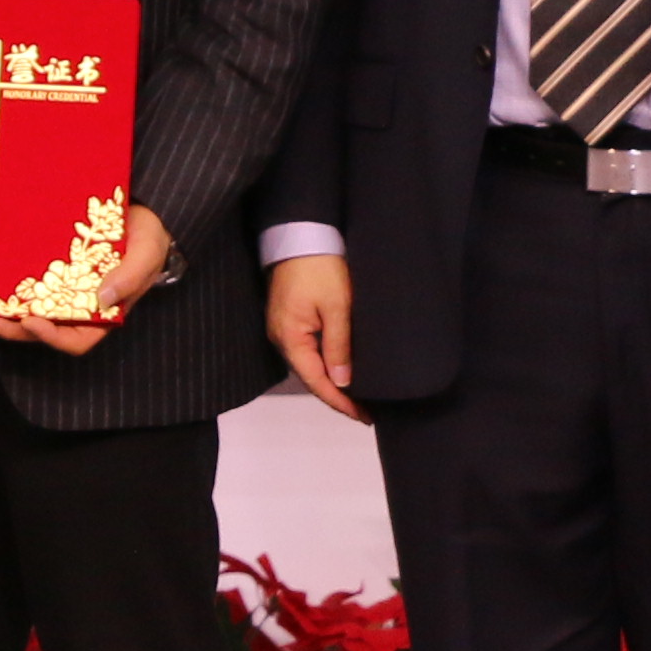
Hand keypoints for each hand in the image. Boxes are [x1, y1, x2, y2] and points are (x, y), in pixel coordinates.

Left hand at [0, 198, 174, 353]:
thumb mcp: (146, 255)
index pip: (76, 340)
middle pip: (46, 329)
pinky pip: (31, 283)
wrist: (142, 211)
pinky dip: (12, 287)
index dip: (52, 337)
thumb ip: (130, 277)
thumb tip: (103, 297)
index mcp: (104, 314)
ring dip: (7, 315)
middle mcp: (80, 307)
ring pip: (32, 310)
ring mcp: (65, 289)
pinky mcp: (54, 269)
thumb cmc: (149, 238)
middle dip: (16, 330)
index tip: (32, 322)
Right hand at [265, 252, 359, 419]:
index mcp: (290, 338)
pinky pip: (309, 350)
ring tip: (360, 394)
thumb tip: (343, 381)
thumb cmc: (318, 266)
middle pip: (312, 377)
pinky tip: (343, 368)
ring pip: (311, 364)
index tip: (364, 416)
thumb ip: (339, 346)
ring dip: (334, 381)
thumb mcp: (336, 307)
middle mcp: (282, 338)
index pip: (317, 382)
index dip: (341, 403)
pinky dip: (327, 363)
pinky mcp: (290, 318)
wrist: (301, 234)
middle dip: (339, 396)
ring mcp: (284, 328)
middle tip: (368, 411)